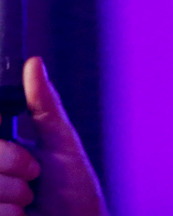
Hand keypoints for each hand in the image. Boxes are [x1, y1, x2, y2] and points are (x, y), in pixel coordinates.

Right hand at [0, 58, 108, 215]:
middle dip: (11, 161)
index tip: (6, 127)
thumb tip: (33, 63)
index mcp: (0, 150)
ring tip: (29, 200)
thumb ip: (43, 105)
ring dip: (13, 192)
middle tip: (34, 174)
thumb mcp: (61, 141)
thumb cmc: (73, 187)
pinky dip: (11, 214)